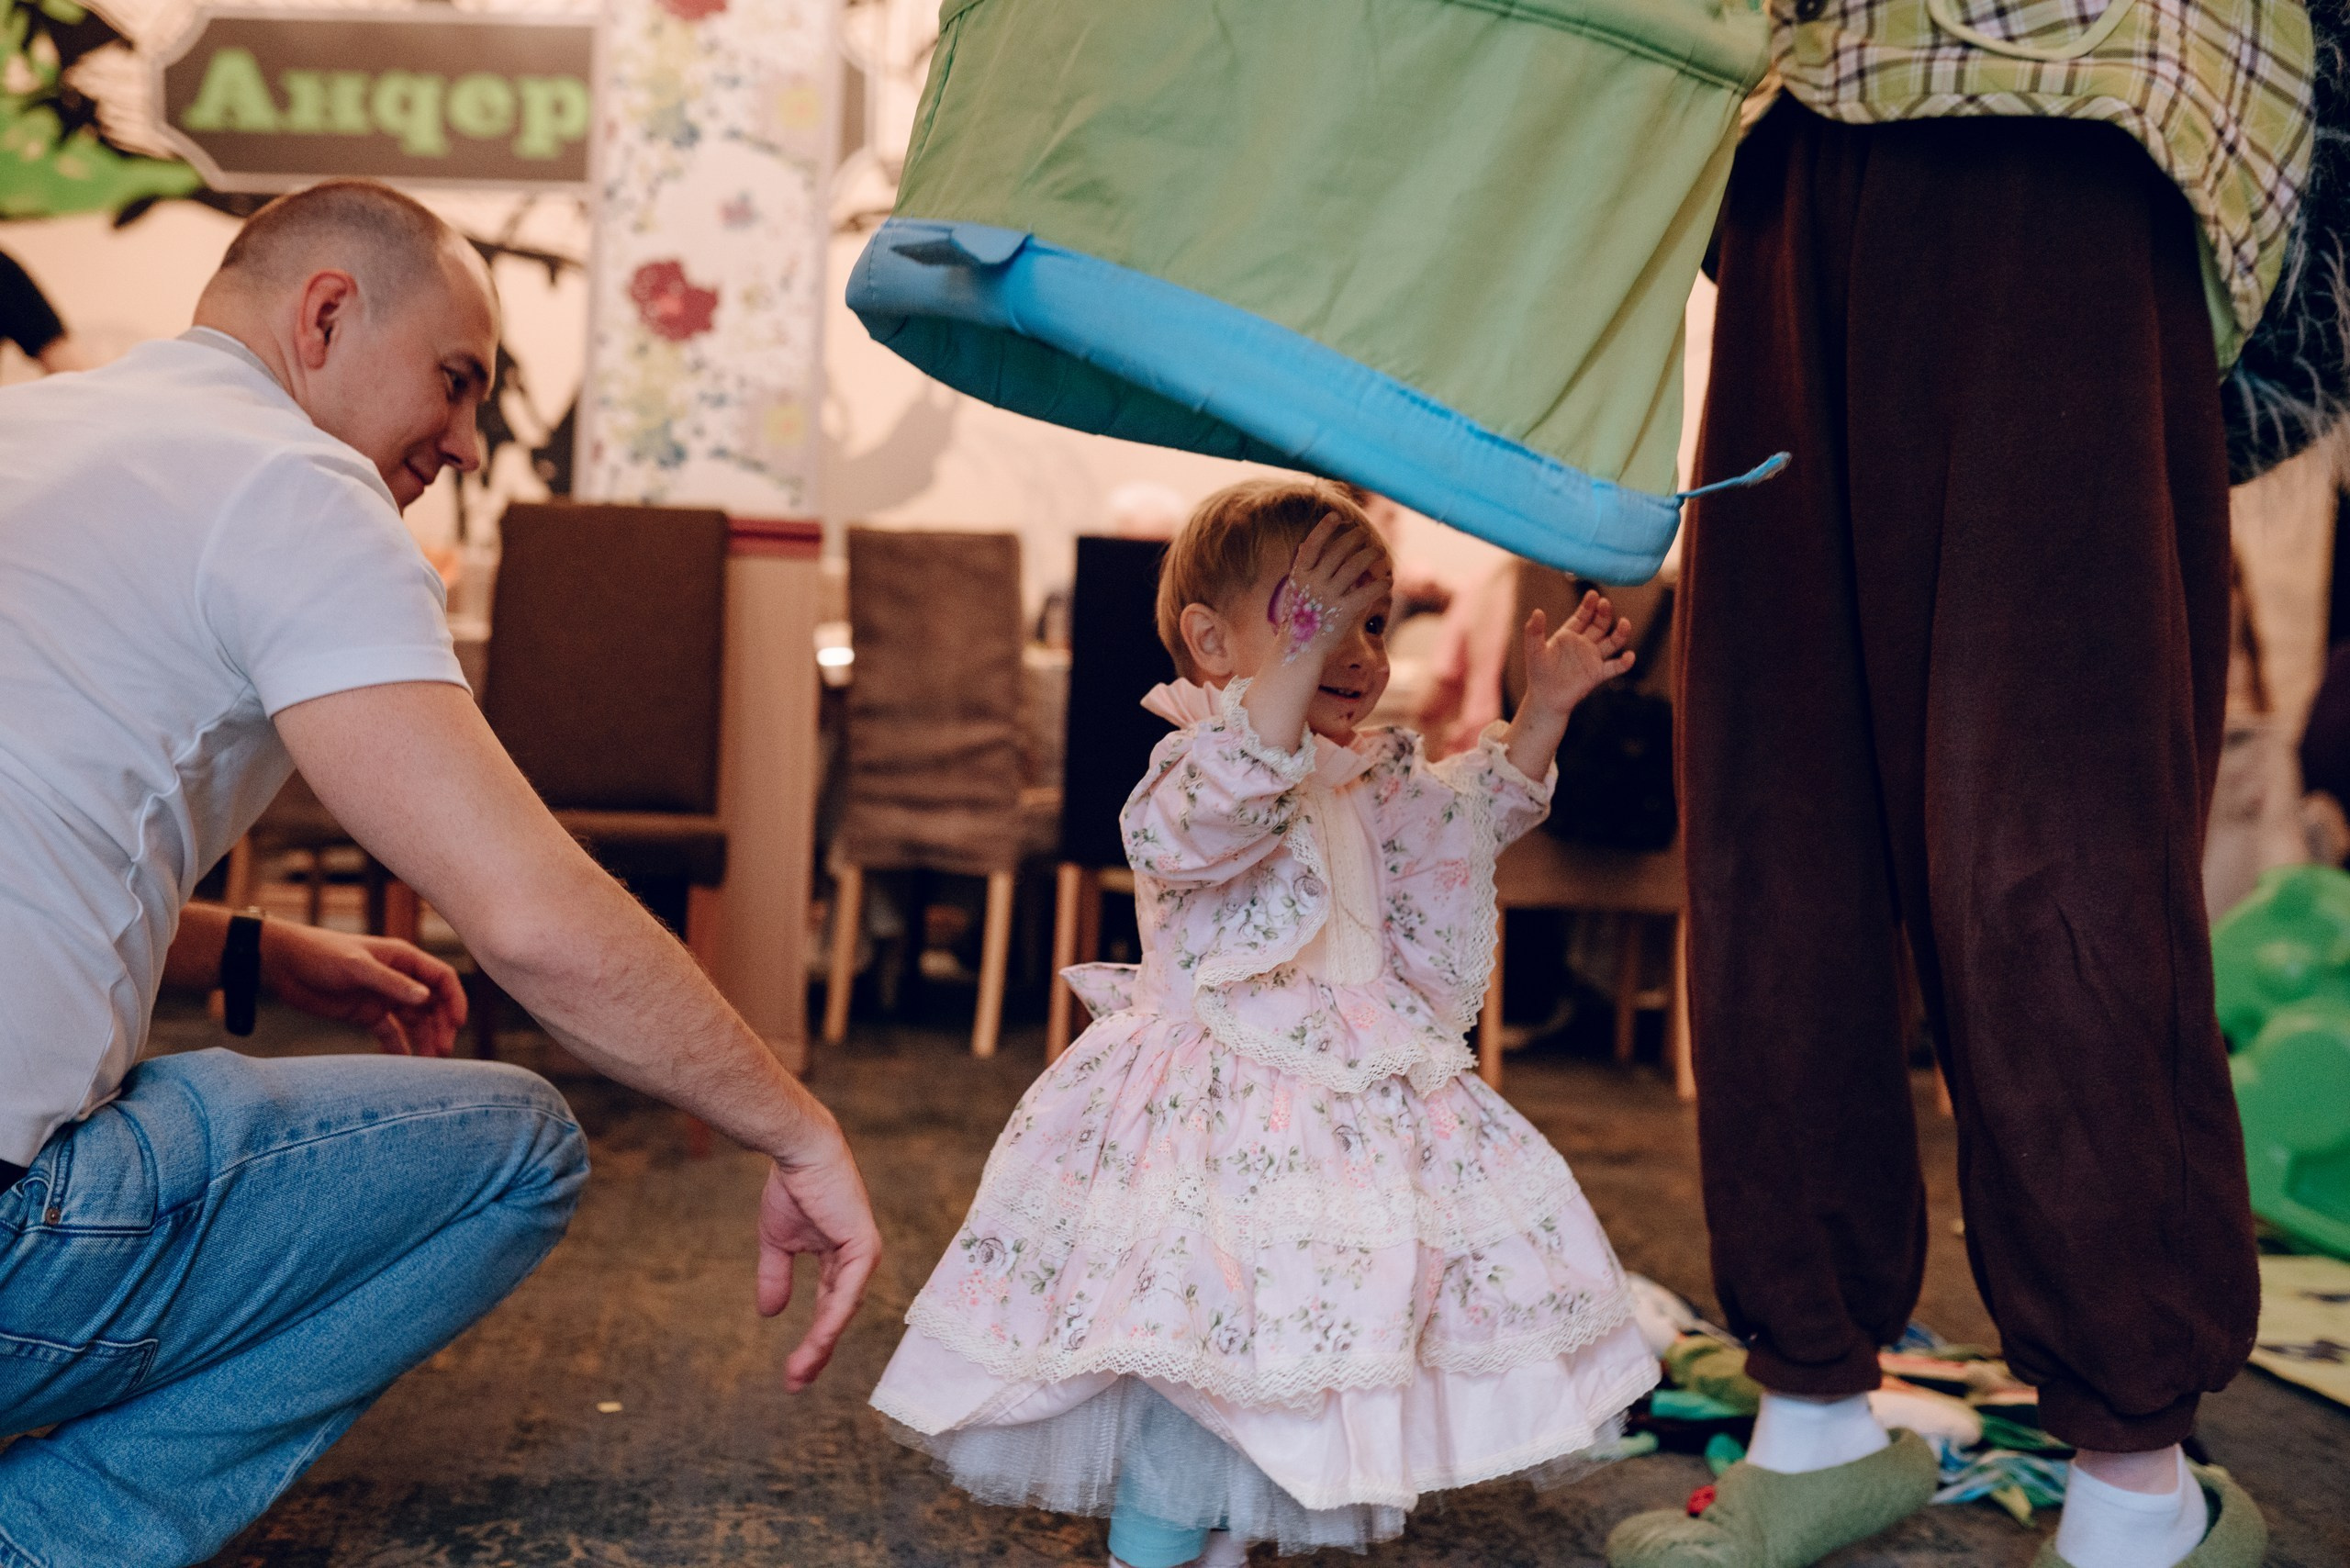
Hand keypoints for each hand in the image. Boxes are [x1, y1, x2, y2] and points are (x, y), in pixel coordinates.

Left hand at [260, 919, 466, 1055]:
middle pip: (433, 1004)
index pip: (441, 979)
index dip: (454, 1000)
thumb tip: (427, 999)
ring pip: (415, 1021)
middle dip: (440, 1026)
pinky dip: (399, 1047)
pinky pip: (390, 1033)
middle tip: (440, 1050)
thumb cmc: (320, 953)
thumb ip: (392, 982)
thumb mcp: (356, 966)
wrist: (282, 963)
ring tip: (428, 1062)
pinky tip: (405, 1064)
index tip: (457, 1024)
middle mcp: (399, 978)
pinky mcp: (366, 1014)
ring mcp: (383, 997)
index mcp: (403, 959)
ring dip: (424, 1039)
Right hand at [755, 1125, 882, 1391]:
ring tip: (798, 1374)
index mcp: (841, 1259)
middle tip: (794, 1384)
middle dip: (817, 1353)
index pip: (829, 1308)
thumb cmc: (792, 1189)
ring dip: (821, 1345)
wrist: (798, 1153)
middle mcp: (858, 1261)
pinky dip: (832, 1319)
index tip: (793, 1373)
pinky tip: (818, 1344)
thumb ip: (777, 1277)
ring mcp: (864, 1255)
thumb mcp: (778, 1242)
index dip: (813, 1341)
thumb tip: (769, 1313)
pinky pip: (846, 1292)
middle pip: (839, 1317)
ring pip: (842, 1312)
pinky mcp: (863, 1247)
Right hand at [1273, 514, 1393, 661]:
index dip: (1324, 529)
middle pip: (1337, 552)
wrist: (1299, 651)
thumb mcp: (1294, 591)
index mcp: (1299, 576)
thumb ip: (1302, 569)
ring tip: (1377, 551)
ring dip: (1369, 555)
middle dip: (1353, 539)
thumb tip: (1303, 545)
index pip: (1312, 545)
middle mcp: (1313, 584)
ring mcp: (1328, 598)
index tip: (1336, 516)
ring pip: (1354, 567)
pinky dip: (1379, 585)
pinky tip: (1387, 580)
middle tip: (1363, 534)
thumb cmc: (1299, 619)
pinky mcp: (1343, 613)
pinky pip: (1366, 593)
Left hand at [1520, 591, 1635, 722]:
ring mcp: (1593, 658)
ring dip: (1620, 633)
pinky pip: (1615, 667)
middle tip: (1605, 604)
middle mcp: (1584, 643)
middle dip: (1604, 614)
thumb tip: (1537, 611)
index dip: (1589, 605)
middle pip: (1600, 625)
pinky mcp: (1598, 674)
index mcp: (1569, 634)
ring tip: (1625, 623)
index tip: (1593, 594)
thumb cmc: (1538, 673)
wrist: (1545, 698)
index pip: (1582, 615)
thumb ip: (1534, 631)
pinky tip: (1629, 656)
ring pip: (1612, 642)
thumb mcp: (1533, 650)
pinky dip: (1624, 663)